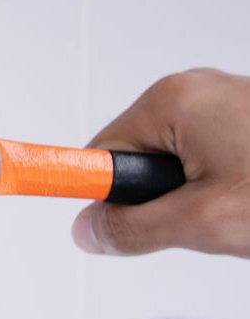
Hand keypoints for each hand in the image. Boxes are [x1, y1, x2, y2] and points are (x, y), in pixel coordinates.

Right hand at [72, 68, 249, 256]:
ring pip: (176, 162)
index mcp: (171, 100)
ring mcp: (224, 100)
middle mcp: (194, 89)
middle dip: (161, 199)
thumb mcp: (206, 221)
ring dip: (196, 193)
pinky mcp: (245, 115)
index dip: (99, 192)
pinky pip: (208, 154)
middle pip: (137, 159)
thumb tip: (89, 230)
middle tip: (203, 218)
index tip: (85, 218)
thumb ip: (135, 228)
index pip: (100, 154)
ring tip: (238, 206)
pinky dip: (223, 180)